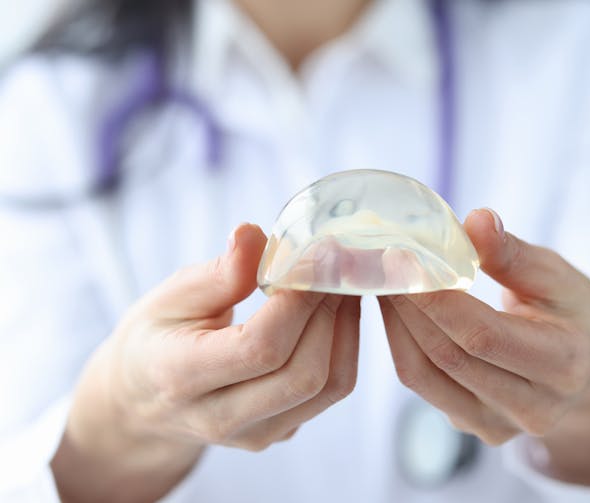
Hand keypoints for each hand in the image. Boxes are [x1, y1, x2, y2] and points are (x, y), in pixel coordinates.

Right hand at [51, 224, 360, 502]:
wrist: (143, 398)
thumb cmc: (157, 337)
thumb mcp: (171, 295)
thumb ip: (219, 272)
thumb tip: (255, 234)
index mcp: (180, 377)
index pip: (259, 347)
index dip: (297, 301)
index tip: (312, 257)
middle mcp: (221, 418)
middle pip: (303, 374)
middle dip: (328, 312)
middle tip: (333, 264)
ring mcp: (256, 434)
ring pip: (329, 386)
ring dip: (345, 328)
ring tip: (338, 283)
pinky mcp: (281, 431)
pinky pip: (332, 392)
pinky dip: (344, 345)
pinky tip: (334, 310)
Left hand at [379, 209, 589, 485]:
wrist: (587, 369)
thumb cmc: (571, 312)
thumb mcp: (557, 275)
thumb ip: (514, 253)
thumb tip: (475, 220)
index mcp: (564, 363)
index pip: (482, 335)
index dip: (436, 298)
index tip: (402, 259)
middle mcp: (533, 407)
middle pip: (448, 356)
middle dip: (407, 306)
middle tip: (380, 264)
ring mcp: (499, 425)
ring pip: (424, 375)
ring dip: (395, 325)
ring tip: (382, 282)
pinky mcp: (473, 426)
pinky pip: (423, 385)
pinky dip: (401, 344)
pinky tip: (395, 311)